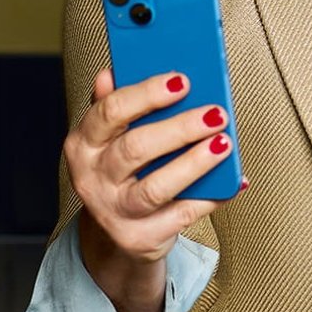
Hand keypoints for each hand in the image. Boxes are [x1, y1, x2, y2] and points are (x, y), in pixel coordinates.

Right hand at [65, 67, 235, 266]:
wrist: (116, 233)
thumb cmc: (119, 173)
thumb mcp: (107, 139)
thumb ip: (111, 106)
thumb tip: (110, 73)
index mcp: (82, 145)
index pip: (110, 112)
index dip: (147, 94)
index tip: (182, 81)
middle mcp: (92, 179)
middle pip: (136, 149)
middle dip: (180, 128)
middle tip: (215, 113)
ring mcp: (114, 212)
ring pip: (157, 187)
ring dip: (195, 164)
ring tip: (223, 144)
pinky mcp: (139, 238)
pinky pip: (180, 215)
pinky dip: (208, 197)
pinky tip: (229, 181)